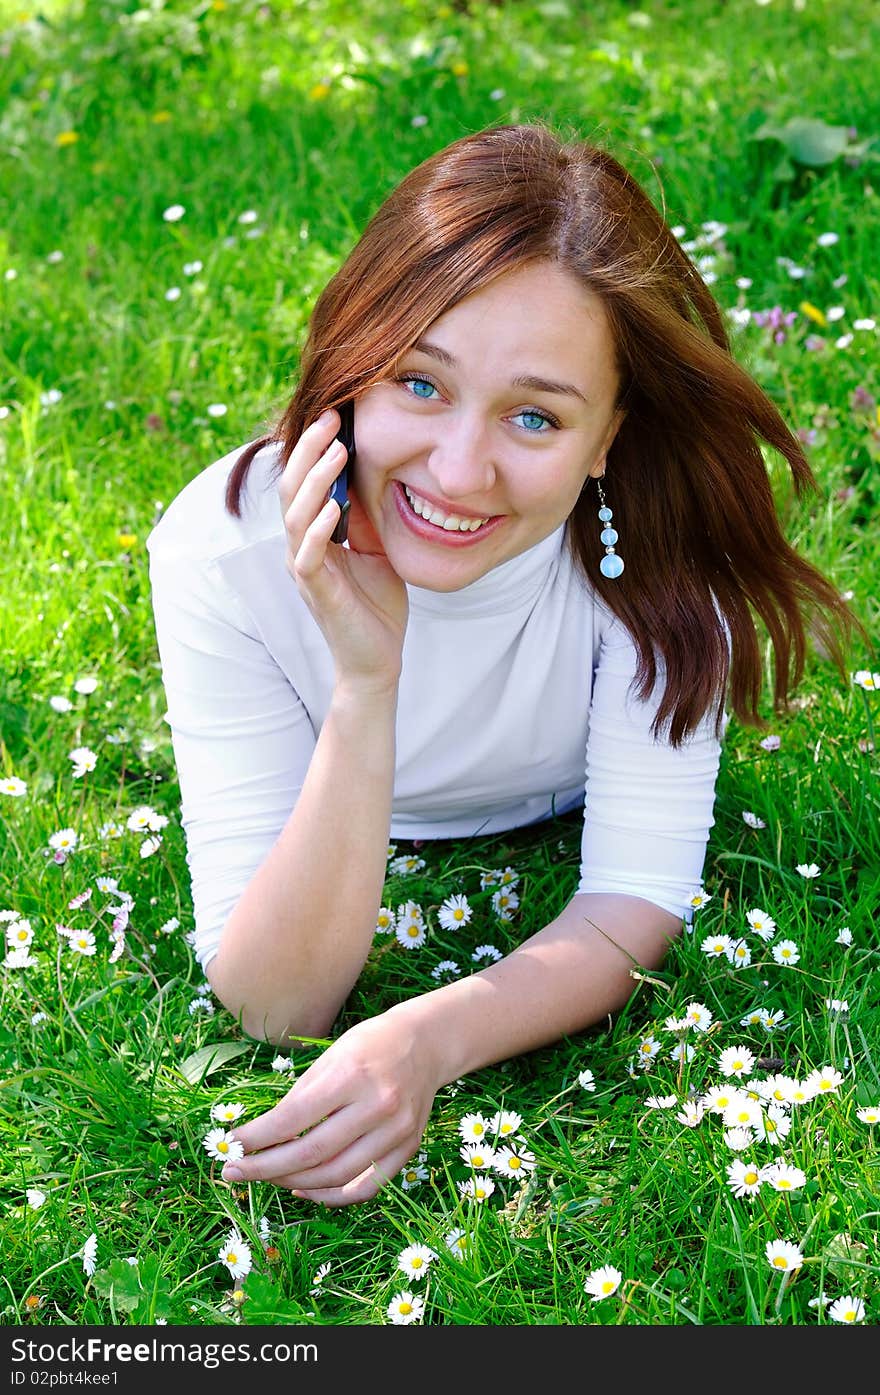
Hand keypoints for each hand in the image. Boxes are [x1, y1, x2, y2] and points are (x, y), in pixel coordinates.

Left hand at [221, 1005, 440, 1205]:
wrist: (425, 1044)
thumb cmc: (369, 1045)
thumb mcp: (330, 1057)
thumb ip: (300, 1098)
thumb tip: (262, 1137)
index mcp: (352, 1074)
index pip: (294, 1117)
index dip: (257, 1137)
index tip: (231, 1145)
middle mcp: (377, 1106)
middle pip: (313, 1152)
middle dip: (266, 1168)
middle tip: (234, 1171)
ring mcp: (397, 1131)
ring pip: (336, 1175)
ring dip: (293, 1183)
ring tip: (266, 1177)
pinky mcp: (407, 1149)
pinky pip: (365, 1187)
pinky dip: (331, 1196)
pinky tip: (304, 1190)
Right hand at [280, 407, 408, 692]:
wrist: (377, 658)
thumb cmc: (376, 603)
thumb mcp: (377, 547)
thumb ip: (367, 515)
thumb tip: (374, 471)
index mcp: (313, 535)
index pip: (305, 482)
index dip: (314, 449)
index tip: (335, 415)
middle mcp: (301, 548)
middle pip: (292, 490)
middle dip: (309, 451)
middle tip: (331, 418)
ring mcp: (305, 571)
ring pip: (295, 517)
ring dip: (315, 481)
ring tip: (337, 451)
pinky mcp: (318, 593)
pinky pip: (308, 557)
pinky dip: (319, 530)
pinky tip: (334, 509)